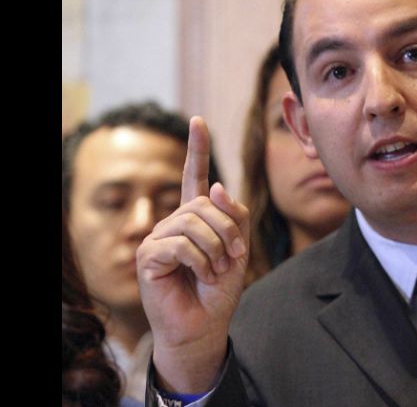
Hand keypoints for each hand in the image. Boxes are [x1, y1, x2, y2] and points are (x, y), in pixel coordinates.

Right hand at [137, 116, 248, 391]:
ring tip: (216, 271)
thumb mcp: (238, 249)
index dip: (198, 149)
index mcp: (195, 218)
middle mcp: (173, 222)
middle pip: (206, 204)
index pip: (194, 177)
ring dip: (217, 250)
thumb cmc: (219, 290)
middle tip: (234, 259)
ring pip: (195, 223)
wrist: (205, 324)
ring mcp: (158, 237)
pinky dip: (200, 262)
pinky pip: (181, 244)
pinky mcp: (149, 256)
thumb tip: (219, 186)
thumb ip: (234, 217)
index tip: (198, 121)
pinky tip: (201, 276)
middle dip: (229, 231)